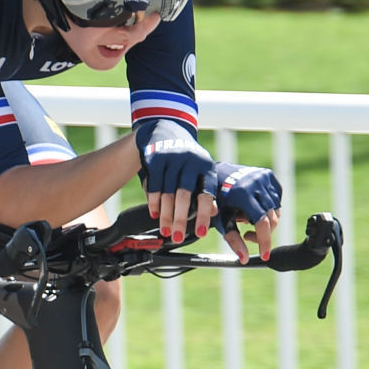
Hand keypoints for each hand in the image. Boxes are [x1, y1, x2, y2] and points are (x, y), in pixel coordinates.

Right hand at [132, 118, 217, 243]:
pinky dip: (153, 202)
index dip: (203, 215)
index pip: (206, 194)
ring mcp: (172, 157)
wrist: (164, 130)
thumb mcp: (200, 172)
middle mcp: (191, 159)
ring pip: (167, 192)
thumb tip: (215, 213)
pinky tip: (154, 214)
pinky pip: (153, 185)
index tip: (200, 233)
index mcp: (206, 166)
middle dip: (180, 220)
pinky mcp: (155, 157)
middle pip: (184, 195)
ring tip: (166, 230)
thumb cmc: (186, 160)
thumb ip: (206, 191)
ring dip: (165, 215)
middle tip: (177, 237)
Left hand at [212, 162, 282, 262]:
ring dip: (265, 220)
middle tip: (247, 236)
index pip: (262, 222)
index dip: (265, 241)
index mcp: (244, 194)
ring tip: (248, 220)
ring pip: (275, 210)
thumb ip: (233, 240)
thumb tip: (244, 260)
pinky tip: (255, 210)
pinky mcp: (268, 175)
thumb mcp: (222, 220)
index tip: (265, 255)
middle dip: (262, 233)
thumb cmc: (216, 201)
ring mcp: (264, 177)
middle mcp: (256, 183)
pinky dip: (269, 209)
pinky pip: (276, 200)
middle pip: (271, 218)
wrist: (216, 174)